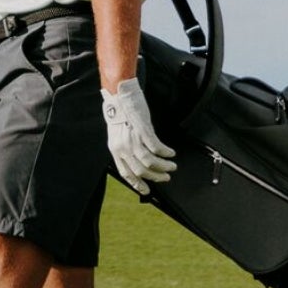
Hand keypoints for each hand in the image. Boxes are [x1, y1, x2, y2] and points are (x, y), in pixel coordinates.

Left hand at [103, 78, 175, 193]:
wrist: (119, 97)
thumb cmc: (120, 115)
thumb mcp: (118, 135)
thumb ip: (125, 148)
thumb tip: (137, 160)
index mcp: (115, 150)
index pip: (126, 173)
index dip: (137, 184)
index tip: (147, 190)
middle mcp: (122, 147)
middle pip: (140, 170)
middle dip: (156, 177)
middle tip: (166, 177)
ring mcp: (132, 140)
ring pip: (150, 162)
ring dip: (164, 167)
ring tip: (172, 166)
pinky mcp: (143, 131)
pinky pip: (157, 148)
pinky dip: (166, 153)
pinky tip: (171, 153)